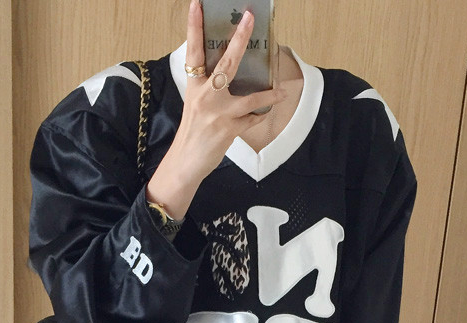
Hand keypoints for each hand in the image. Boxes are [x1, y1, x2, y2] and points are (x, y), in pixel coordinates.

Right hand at [146, 0, 287, 217]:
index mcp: (194, 86)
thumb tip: (227, 72)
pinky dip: (260, 116)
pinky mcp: (229, 130)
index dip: (195, 27)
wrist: (185, 162)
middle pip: (227, 63)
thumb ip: (208, 87)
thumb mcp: (195, 104)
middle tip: (249, 19)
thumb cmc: (192, 132)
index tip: (198, 5)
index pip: (194, 51)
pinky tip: (265, 114)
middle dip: (240, 40)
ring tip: (281, 90)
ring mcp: (219, 113)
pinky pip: (252, 119)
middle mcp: (206, 96)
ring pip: (251, 98)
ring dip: (269, 94)